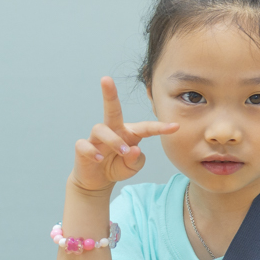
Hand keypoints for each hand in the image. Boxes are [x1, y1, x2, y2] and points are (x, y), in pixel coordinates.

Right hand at [71, 77, 177, 192]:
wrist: (97, 180)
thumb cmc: (118, 167)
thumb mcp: (132, 167)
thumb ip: (136, 160)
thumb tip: (133, 149)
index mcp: (130, 132)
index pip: (146, 127)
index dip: (161, 127)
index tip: (176, 126)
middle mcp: (113, 130)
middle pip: (111, 109)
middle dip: (109, 93)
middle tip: (106, 78)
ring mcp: (96, 138)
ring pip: (101, 129)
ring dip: (114, 141)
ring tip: (123, 153)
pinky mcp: (82, 147)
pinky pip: (85, 144)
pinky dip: (93, 152)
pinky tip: (99, 159)